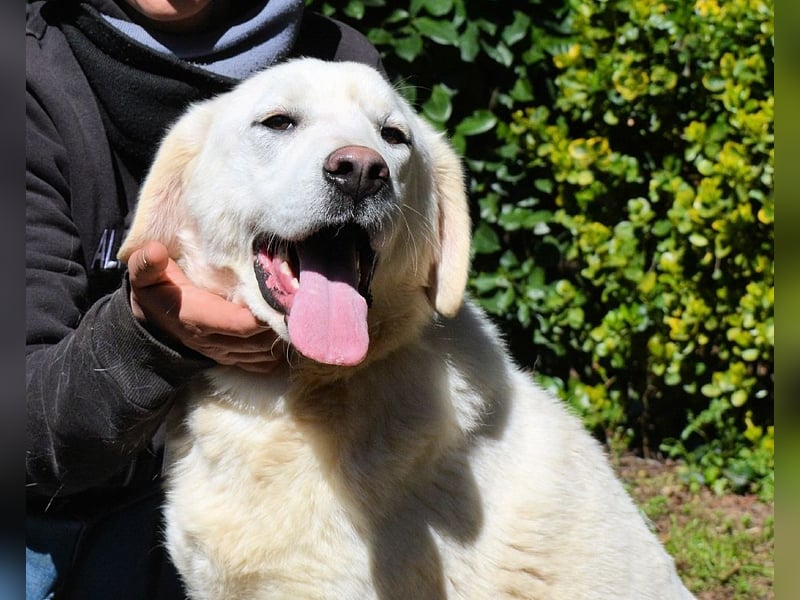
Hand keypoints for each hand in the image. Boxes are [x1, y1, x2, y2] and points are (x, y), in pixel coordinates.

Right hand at [126, 241, 284, 372]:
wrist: (151, 320)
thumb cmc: (155, 290)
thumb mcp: (143, 274)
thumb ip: (147, 264)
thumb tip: (155, 251)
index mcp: (196, 317)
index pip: (240, 323)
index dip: (264, 314)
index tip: (280, 295)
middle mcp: (213, 340)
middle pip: (259, 339)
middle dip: (279, 322)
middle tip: (294, 298)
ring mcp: (223, 352)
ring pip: (264, 352)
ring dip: (279, 335)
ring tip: (290, 311)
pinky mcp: (231, 357)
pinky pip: (261, 364)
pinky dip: (275, 351)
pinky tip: (281, 330)